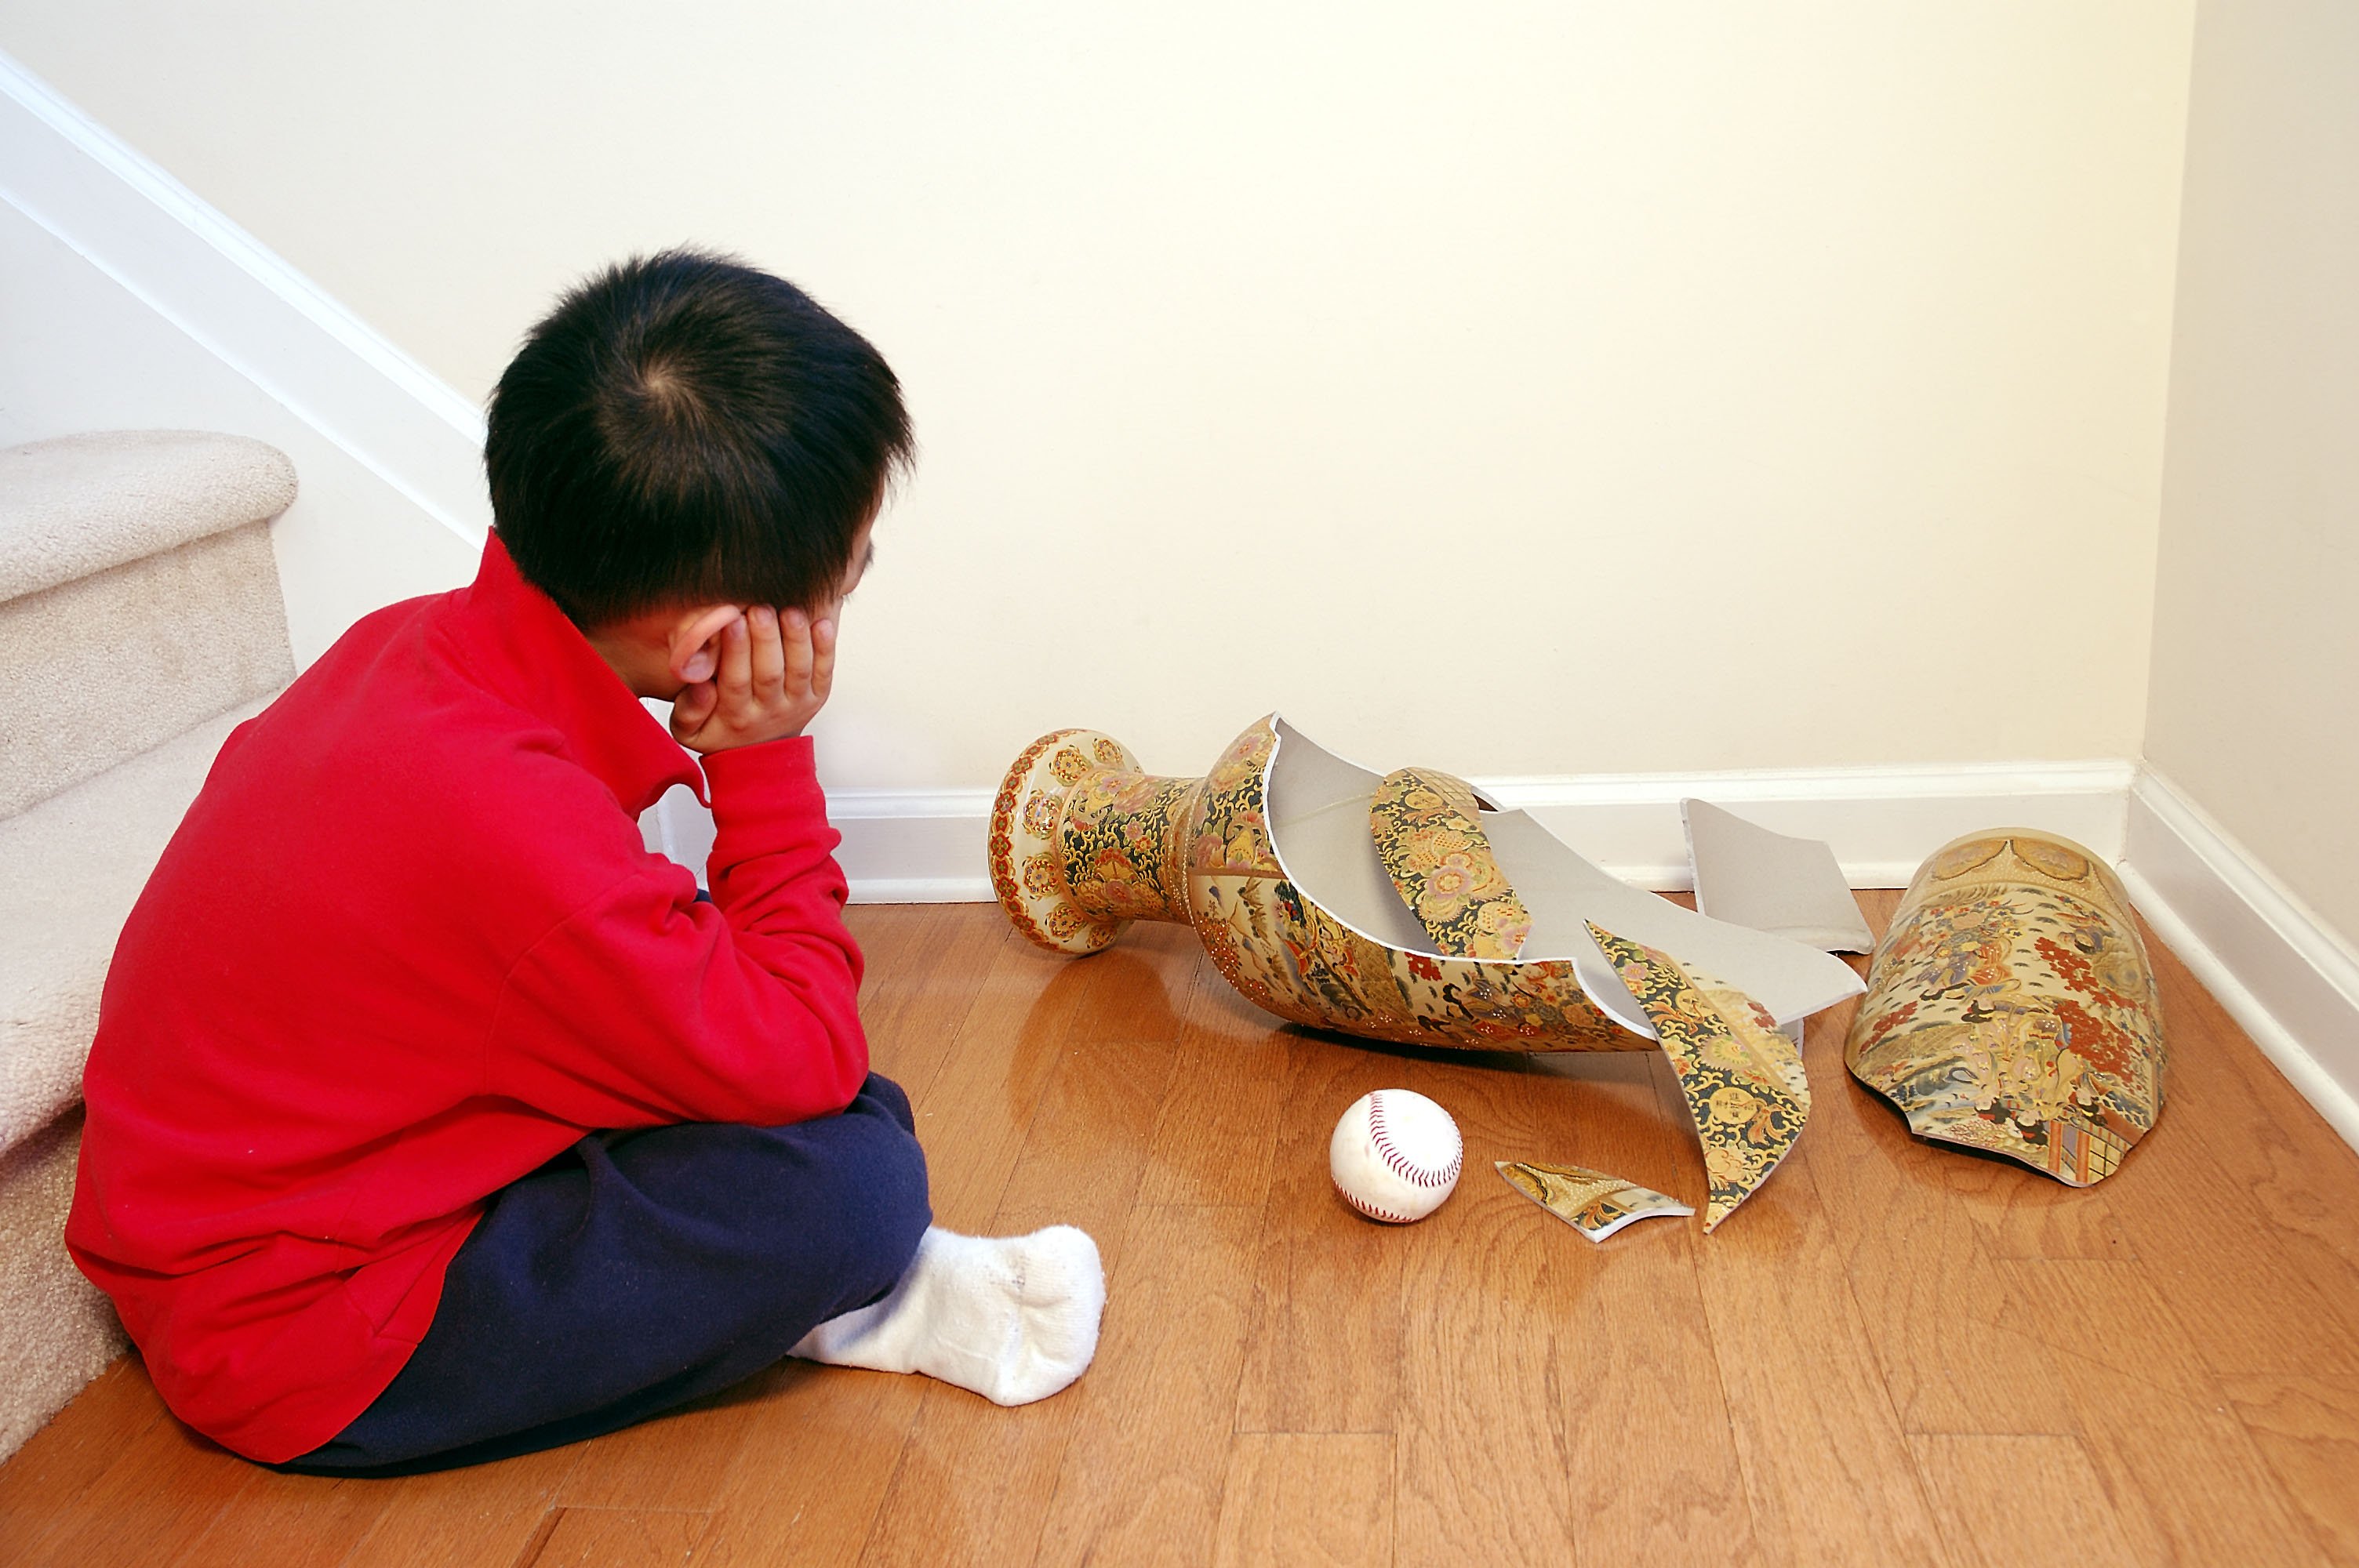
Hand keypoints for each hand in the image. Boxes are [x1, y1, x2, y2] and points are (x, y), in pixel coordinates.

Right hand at [669, 605, 837, 753]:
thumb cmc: (719, 730)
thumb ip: (688, 709)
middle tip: (760, 609)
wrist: (757, 756)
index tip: (731, 620)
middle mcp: (768, 711)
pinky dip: (826, 648)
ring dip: (797, 640)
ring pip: (799, 670)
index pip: (735, 681)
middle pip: (769, 673)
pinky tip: (822, 623)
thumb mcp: (689, 730)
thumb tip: (701, 687)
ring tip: (790, 612)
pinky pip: (824, 672)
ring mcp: (796, 704)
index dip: (735, 650)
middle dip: (765, 639)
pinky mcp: (817, 697)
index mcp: (735, 716)